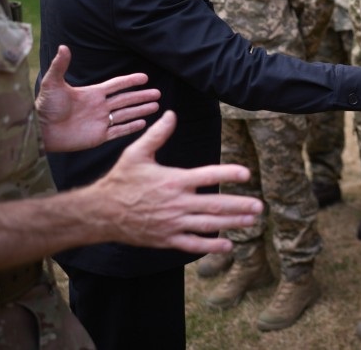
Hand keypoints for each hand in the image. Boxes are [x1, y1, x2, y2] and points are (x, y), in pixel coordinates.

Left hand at [36, 45, 160, 151]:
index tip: (145, 77)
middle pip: (126, 99)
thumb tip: (63, 46)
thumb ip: (60, 66)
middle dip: (142, 96)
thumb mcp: (52, 84)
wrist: (40, 130)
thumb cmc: (44, 107)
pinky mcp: (98, 137)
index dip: (130, 81)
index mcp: (92, 93)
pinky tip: (142, 123)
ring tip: (156, 106)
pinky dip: (131, 127)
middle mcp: (99, 107)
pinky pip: (118, 131)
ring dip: (141, 110)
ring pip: (126, 114)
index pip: (116, 85)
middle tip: (158, 94)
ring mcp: (100, 122)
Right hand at [89, 111, 262, 253]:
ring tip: (251, 221)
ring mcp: (173, 223)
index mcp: (173, 180)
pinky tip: (227, 245)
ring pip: (208, 224)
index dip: (227, 173)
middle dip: (239, 206)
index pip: (206, 175)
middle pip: (214, 205)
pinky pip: (193, 244)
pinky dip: (211, 245)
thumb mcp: (136, 154)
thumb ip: (157, 135)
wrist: (101, 213)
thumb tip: (171, 114)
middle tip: (259, 206)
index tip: (246, 174)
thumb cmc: (120, 180)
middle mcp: (177, 203)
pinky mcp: (167, 238)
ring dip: (232, 223)